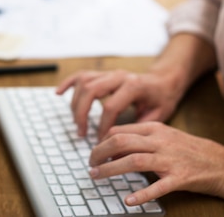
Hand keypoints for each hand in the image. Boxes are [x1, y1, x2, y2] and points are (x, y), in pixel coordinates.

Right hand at [56, 69, 181, 138]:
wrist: (164, 80)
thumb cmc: (162, 98)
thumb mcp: (159, 115)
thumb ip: (139, 130)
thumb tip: (121, 149)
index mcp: (134, 86)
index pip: (111, 106)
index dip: (103, 126)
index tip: (101, 142)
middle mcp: (119, 76)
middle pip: (91, 90)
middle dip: (82, 113)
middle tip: (82, 133)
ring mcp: (110, 73)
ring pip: (84, 82)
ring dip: (75, 103)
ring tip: (77, 123)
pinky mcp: (103, 74)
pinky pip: (81, 75)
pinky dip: (68, 83)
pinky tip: (59, 93)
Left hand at [88, 122, 223, 205]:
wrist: (221, 163)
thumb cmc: (190, 150)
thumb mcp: (165, 136)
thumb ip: (142, 139)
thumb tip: (115, 146)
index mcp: (155, 129)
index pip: (120, 131)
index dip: (102, 142)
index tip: (95, 153)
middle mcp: (160, 141)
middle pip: (121, 142)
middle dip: (100, 153)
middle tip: (90, 164)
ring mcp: (170, 159)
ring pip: (134, 161)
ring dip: (111, 169)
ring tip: (97, 176)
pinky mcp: (180, 177)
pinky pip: (158, 187)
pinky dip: (142, 194)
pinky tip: (129, 200)